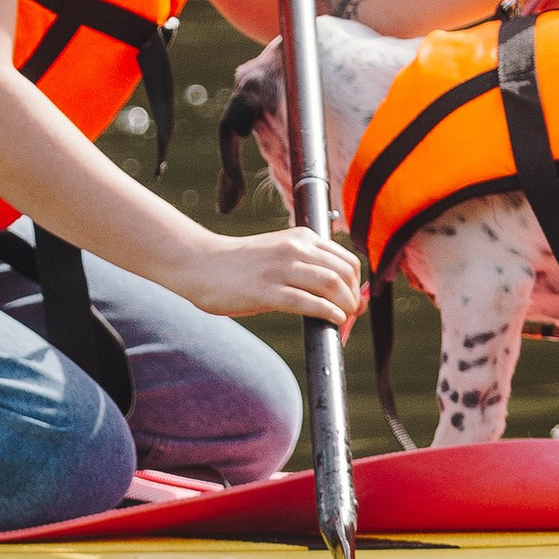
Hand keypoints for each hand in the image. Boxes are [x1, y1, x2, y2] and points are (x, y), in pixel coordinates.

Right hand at [173, 222, 364, 331]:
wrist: (201, 263)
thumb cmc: (241, 265)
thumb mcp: (279, 254)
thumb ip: (306, 266)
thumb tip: (337, 292)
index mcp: (301, 238)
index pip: (346, 259)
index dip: (357, 284)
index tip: (355, 301)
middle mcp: (295, 248)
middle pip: (343, 273)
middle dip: (353, 297)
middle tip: (352, 315)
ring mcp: (280, 268)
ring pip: (330, 284)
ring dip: (345, 306)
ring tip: (343, 320)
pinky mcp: (266, 290)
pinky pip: (307, 301)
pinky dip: (327, 312)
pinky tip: (332, 321)